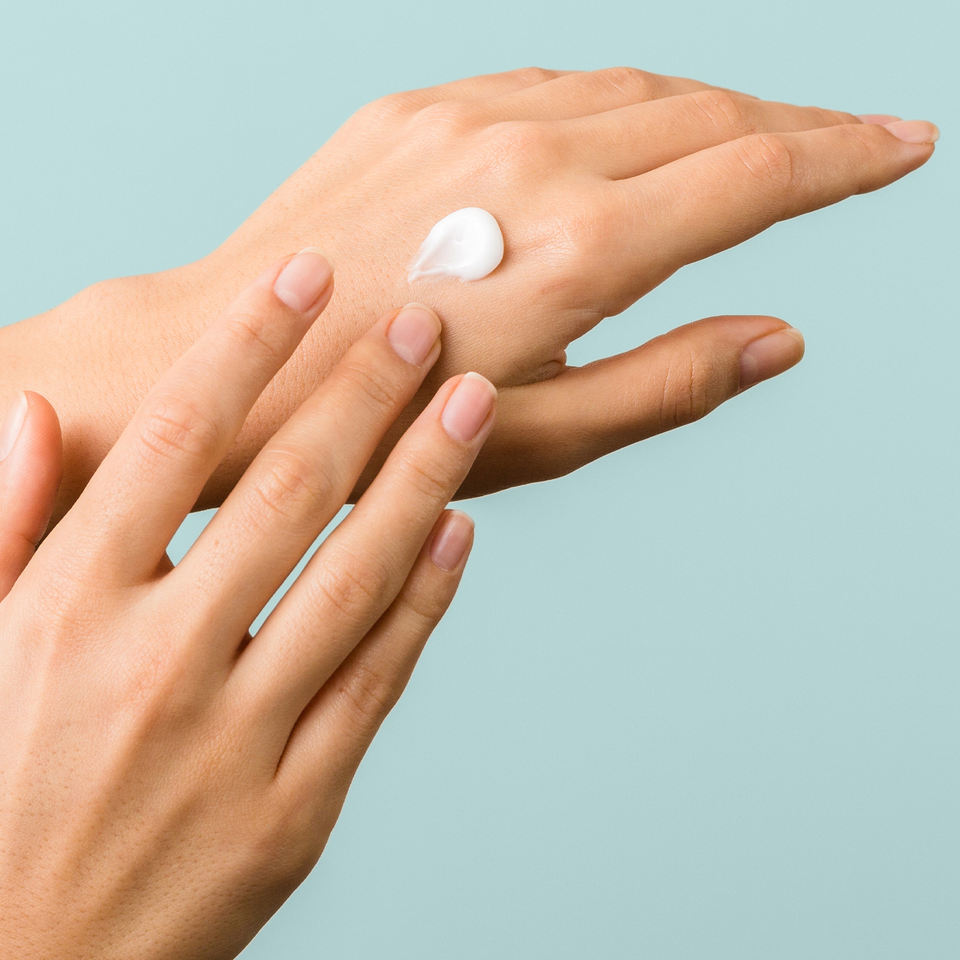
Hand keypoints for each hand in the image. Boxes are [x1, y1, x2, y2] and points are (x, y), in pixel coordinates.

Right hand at [0, 251, 493, 959]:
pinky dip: (426, 601)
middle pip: (286, 494)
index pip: (173, 441)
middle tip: (423, 321)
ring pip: (354, 578)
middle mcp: (155, 664)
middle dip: (361, 393)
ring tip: (472, 403)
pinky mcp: (296, 808)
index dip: (245, 345)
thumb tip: (28, 412)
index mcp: (66, 612)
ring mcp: (235, 741)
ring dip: (423, 478)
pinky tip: (463, 532)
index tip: (304, 276)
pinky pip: (377, 681)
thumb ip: (4, 527)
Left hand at [4, 67, 935, 513]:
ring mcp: (463, 120)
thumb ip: (670, 380)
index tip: (909, 145)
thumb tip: (782, 336)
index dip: (847, 158)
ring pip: (633, 87)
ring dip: (712, 107)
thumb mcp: (541, 437)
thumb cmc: (380, 432)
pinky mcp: (411, 107)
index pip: (755, 176)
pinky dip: (619, 103)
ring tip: (762, 137)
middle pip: (708, 113)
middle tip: (855, 142)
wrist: (231, 368)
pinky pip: (550, 84)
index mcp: (576, 252)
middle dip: (797, 124)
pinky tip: (639, 131)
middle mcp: (528, 161)